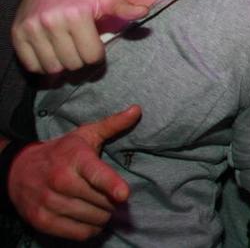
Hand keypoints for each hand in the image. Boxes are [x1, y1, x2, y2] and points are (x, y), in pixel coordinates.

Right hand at [9, 105, 141, 240]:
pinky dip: (91, 229)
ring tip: (102, 205)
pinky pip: (79, 233)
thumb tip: (137, 110)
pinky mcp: (42, 220)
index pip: (96, 174)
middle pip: (102, 201)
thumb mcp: (85, 135)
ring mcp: (49, 202)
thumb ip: (113, 124)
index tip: (124, 194)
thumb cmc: (61, 151)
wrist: (18, 170)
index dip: (111, 185)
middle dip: (113, 201)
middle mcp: (61, 181)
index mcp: (75, 158)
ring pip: (93, 218)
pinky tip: (90, 218)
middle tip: (112, 195)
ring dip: (104, 215)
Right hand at [13, 0, 148, 73]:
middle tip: (80, 49)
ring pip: (52, 68)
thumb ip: (125, 7)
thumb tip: (146, 11)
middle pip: (73, 64)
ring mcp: (32, 29)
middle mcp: (52, 22)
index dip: (96, 55)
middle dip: (80, 61)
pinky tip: (50, 55)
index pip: (92, 56)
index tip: (95, 47)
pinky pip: (32, 65)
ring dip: (62, 66)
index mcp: (77, 15)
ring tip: (66, 53)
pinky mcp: (18, 35)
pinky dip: (42, 66)